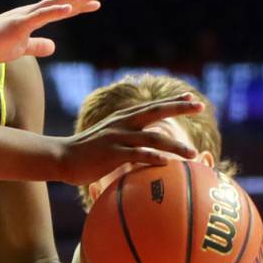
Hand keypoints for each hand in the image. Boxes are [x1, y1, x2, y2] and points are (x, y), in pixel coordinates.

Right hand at [0, 0, 106, 64]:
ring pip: (54, 4)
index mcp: (34, 17)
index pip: (62, 9)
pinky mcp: (19, 24)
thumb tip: (53, 47)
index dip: (80, 5)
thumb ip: (38, 46)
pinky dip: (55, 12)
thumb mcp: (22, 49)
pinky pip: (40, 17)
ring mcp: (26, 16)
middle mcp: (32, 12)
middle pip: (62, 2)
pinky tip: (69, 9)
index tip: (98, 2)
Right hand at [57, 94, 202, 185]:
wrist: (61, 158)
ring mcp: (118, 138)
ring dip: (175, 145)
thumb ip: (126, 140)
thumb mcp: (108, 140)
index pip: (152, 106)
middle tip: (200, 106)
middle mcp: (123, 123)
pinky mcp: (112, 153)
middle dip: (180, 108)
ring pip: (152, 137)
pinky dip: (153, 157)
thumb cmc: (86, 154)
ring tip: (192, 154)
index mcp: (123, 119)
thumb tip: (143, 151)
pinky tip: (167, 163)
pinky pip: (136, 155)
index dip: (173, 102)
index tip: (192, 99)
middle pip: (156, 112)